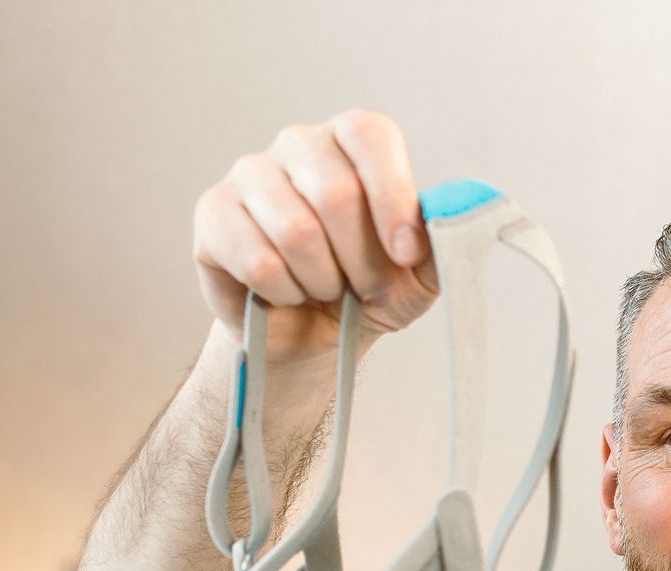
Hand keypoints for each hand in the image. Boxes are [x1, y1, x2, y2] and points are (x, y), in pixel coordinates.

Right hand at [192, 109, 440, 363]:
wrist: (313, 335)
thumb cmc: (368, 292)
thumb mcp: (419, 277)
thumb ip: (440, 245)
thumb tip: (457, 218)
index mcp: (353, 143)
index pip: (370, 136)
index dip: (393, 198)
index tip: (406, 255)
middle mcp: (300, 145)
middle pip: (337, 192)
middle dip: (362, 260)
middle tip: (366, 287)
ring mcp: (250, 174)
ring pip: (297, 232)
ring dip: (324, 282)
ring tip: (325, 289)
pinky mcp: (213, 212)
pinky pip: (258, 260)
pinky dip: (285, 293)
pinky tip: (286, 293)